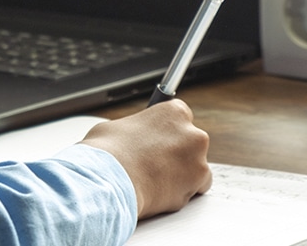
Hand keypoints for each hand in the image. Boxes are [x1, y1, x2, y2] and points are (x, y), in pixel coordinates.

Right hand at [79, 99, 211, 218]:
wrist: (110, 181)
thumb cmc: (108, 153)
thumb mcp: (116, 128)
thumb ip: (134, 130)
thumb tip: (131, 138)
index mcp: (174, 113)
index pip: (180, 116)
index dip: (167, 130)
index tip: (159, 138)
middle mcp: (193, 133)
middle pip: (191, 143)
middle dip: (176, 152)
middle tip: (154, 162)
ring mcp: (198, 160)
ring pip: (195, 167)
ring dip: (181, 173)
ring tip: (154, 180)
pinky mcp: (198, 185)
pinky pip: (195, 189)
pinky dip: (181, 192)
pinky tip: (160, 191)